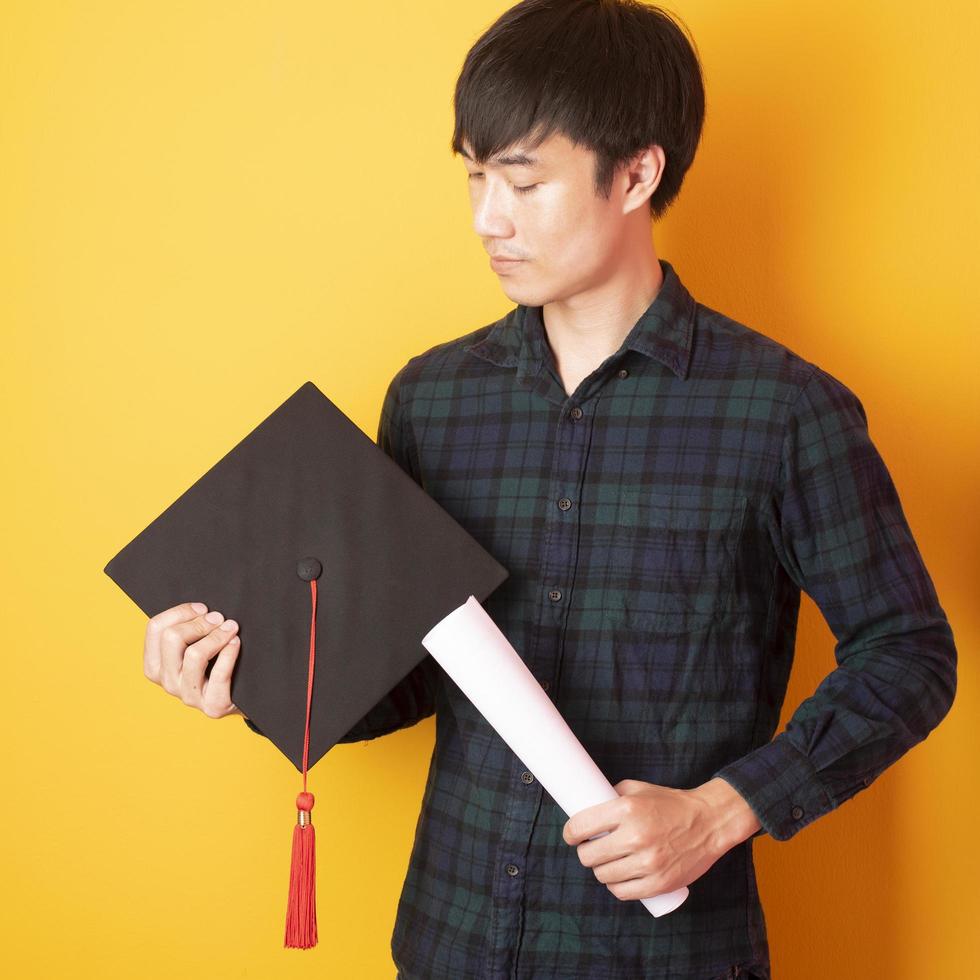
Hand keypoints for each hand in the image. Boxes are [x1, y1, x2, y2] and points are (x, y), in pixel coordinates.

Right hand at [143, 601, 242, 718]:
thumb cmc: (213, 665)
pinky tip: (236, 642)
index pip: (155, 627)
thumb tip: (202, 609)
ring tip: (231, 628)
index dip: (181, 611)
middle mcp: (167, 682)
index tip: (203, 608)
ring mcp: (188, 696)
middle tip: (220, 618)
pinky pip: (219, 674)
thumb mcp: (191, 647)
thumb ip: (187, 630)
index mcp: (155, 665)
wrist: (238, 697)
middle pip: (172, 638)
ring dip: (216, 636)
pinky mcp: (213, 705)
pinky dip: (230, 653)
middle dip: (200, 623)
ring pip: (195, 655)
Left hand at [561, 777, 758, 900]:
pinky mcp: (658, 883)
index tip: (571, 835)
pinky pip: (623, 892)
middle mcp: (636, 836)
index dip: (570, 833)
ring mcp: (648, 863)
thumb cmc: (671, 803)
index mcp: (627, 809)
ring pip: (603, 876)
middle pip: (589, 855)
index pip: (581, 826)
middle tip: (590, 847)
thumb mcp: (639, 789)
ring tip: (607, 861)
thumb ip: (612, 796)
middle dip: (585, 851)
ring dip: (600, 870)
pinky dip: (616, 886)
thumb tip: (586, 807)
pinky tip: (618, 877)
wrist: (709, 822)